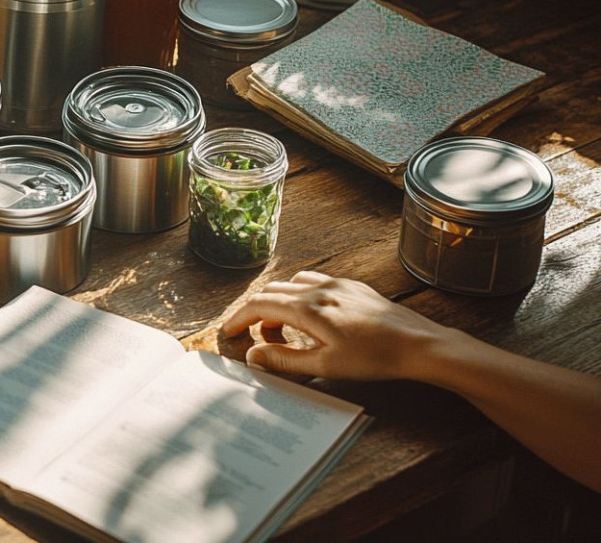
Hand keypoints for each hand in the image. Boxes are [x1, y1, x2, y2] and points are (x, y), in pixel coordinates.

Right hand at [221, 272, 454, 380]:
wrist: (418, 345)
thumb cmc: (375, 358)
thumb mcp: (325, 365)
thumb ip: (285, 360)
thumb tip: (254, 356)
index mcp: (308, 309)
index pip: (259, 305)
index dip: (238, 318)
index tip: (229, 332)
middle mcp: (319, 290)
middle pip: (271, 291)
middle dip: (255, 312)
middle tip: (250, 335)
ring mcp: (337, 284)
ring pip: (291, 284)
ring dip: (277, 303)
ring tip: (282, 330)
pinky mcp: (352, 287)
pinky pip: (314, 282)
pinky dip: (299, 296)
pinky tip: (310, 317)